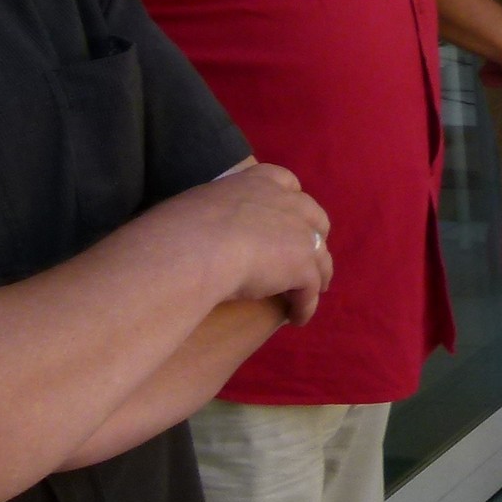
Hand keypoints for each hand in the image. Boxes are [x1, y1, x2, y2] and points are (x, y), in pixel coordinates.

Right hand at [176, 162, 333, 325]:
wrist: (193, 248)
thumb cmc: (180, 227)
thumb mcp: (197, 206)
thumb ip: (213, 212)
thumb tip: (196, 223)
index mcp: (259, 182)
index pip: (287, 184)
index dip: (292, 204)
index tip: (291, 219)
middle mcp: (287, 203)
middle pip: (315, 218)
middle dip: (314, 237)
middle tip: (307, 259)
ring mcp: (299, 234)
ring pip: (320, 257)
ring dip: (318, 276)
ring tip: (309, 294)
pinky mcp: (302, 267)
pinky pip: (310, 291)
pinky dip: (305, 306)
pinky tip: (296, 319)